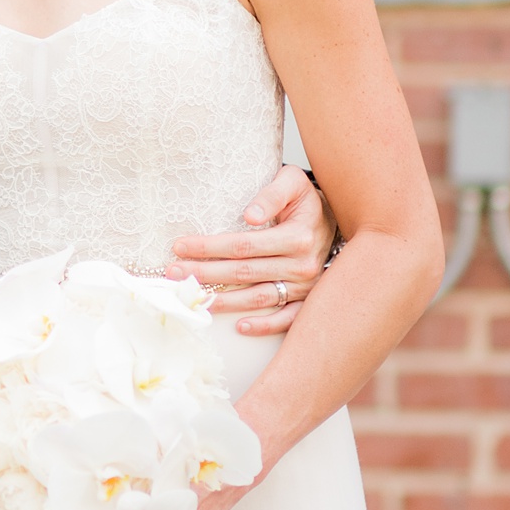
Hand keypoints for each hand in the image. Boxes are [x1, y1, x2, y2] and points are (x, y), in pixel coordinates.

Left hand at [166, 163, 335, 335]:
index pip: (243, 245)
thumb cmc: (306, 199)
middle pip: (244, 272)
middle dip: (205, 273)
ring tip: (193, 298)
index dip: (209, 247)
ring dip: (223, 301)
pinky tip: (239, 326)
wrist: (336, 220)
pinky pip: (287, 319)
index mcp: (297, 236)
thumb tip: (250, 215)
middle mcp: (303, 264)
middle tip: (173, 273)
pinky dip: (265, 326)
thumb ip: (272, 194)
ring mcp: (306, 286)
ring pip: (259, 297)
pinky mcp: (308, 300)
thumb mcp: (293, 182)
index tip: (180, 246)